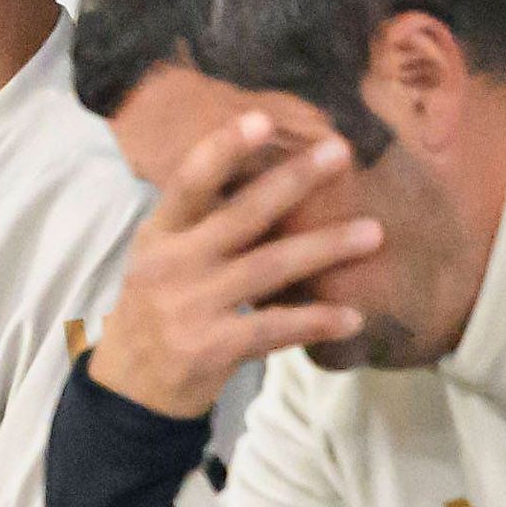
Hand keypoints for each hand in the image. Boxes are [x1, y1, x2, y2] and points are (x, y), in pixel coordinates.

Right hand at [84, 113, 378, 418]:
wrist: (131, 388)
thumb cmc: (156, 310)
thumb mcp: (159, 258)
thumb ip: (200, 223)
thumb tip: (268, 175)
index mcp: (160, 235)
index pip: (188, 183)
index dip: (223, 149)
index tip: (262, 119)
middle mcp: (173, 264)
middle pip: (242, 215)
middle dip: (295, 181)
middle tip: (340, 153)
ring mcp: (192, 307)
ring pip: (271, 267)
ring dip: (327, 248)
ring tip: (374, 233)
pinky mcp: (212, 348)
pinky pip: (275, 328)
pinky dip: (317, 321)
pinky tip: (352, 317)